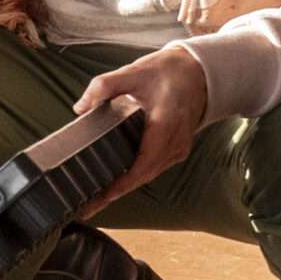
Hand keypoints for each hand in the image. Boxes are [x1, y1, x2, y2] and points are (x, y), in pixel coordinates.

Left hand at [74, 46, 208, 216]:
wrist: (199, 73)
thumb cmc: (169, 72)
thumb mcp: (134, 72)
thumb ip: (105, 86)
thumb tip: (81, 106)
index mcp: (165, 125)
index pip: (144, 162)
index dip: (123, 183)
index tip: (103, 196)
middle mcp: (175, 143)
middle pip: (143, 176)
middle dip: (115, 193)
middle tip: (86, 208)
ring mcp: (178, 148)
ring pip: (148, 175)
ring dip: (123, 188)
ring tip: (93, 202)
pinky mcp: (176, 150)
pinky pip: (153, 169)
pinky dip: (133, 178)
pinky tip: (112, 184)